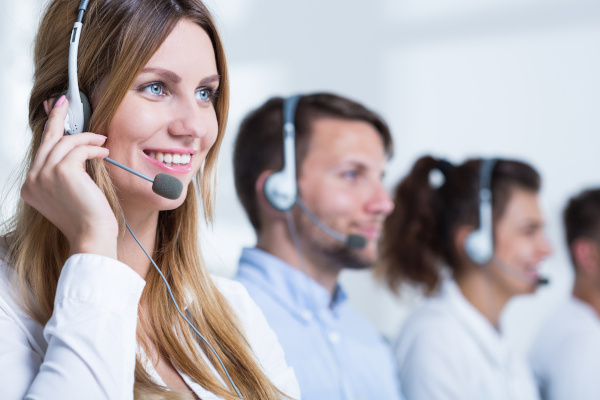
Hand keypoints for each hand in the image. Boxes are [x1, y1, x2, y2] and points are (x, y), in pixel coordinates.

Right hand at [21, 95, 117, 257]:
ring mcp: (44, 175)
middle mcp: (32, 180)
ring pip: (65, 143)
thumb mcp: (71, 192)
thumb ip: (65, 171)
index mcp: (31, 186)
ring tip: (102, 141)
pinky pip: (79, 149)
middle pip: (47, 140)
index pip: (41, 150)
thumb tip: (72, 144)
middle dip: (57, 117)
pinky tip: (103, 152)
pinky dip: (93, 147)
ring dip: (87, 138)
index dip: (50, 129)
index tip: (55, 111)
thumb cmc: (88, 217)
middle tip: (65, 101)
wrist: (92, 235)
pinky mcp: (61, 172)